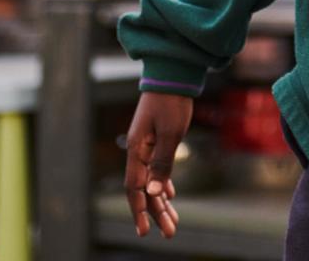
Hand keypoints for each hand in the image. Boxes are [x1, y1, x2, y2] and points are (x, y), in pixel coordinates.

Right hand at [124, 92, 191, 237]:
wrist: (173, 75)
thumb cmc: (172, 103)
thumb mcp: (171, 134)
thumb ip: (162, 163)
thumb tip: (153, 192)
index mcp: (137, 150)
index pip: (135, 188)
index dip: (140, 210)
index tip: (145, 231)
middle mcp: (138, 151)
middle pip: (144, 189)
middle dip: (156, 212)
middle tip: (169, 233)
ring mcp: (146, 146)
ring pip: (152, 181)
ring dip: (162, 202)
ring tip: (172, 222)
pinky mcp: (156, 140)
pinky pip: (157, 169)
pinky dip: (164, 184)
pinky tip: (170, 196)